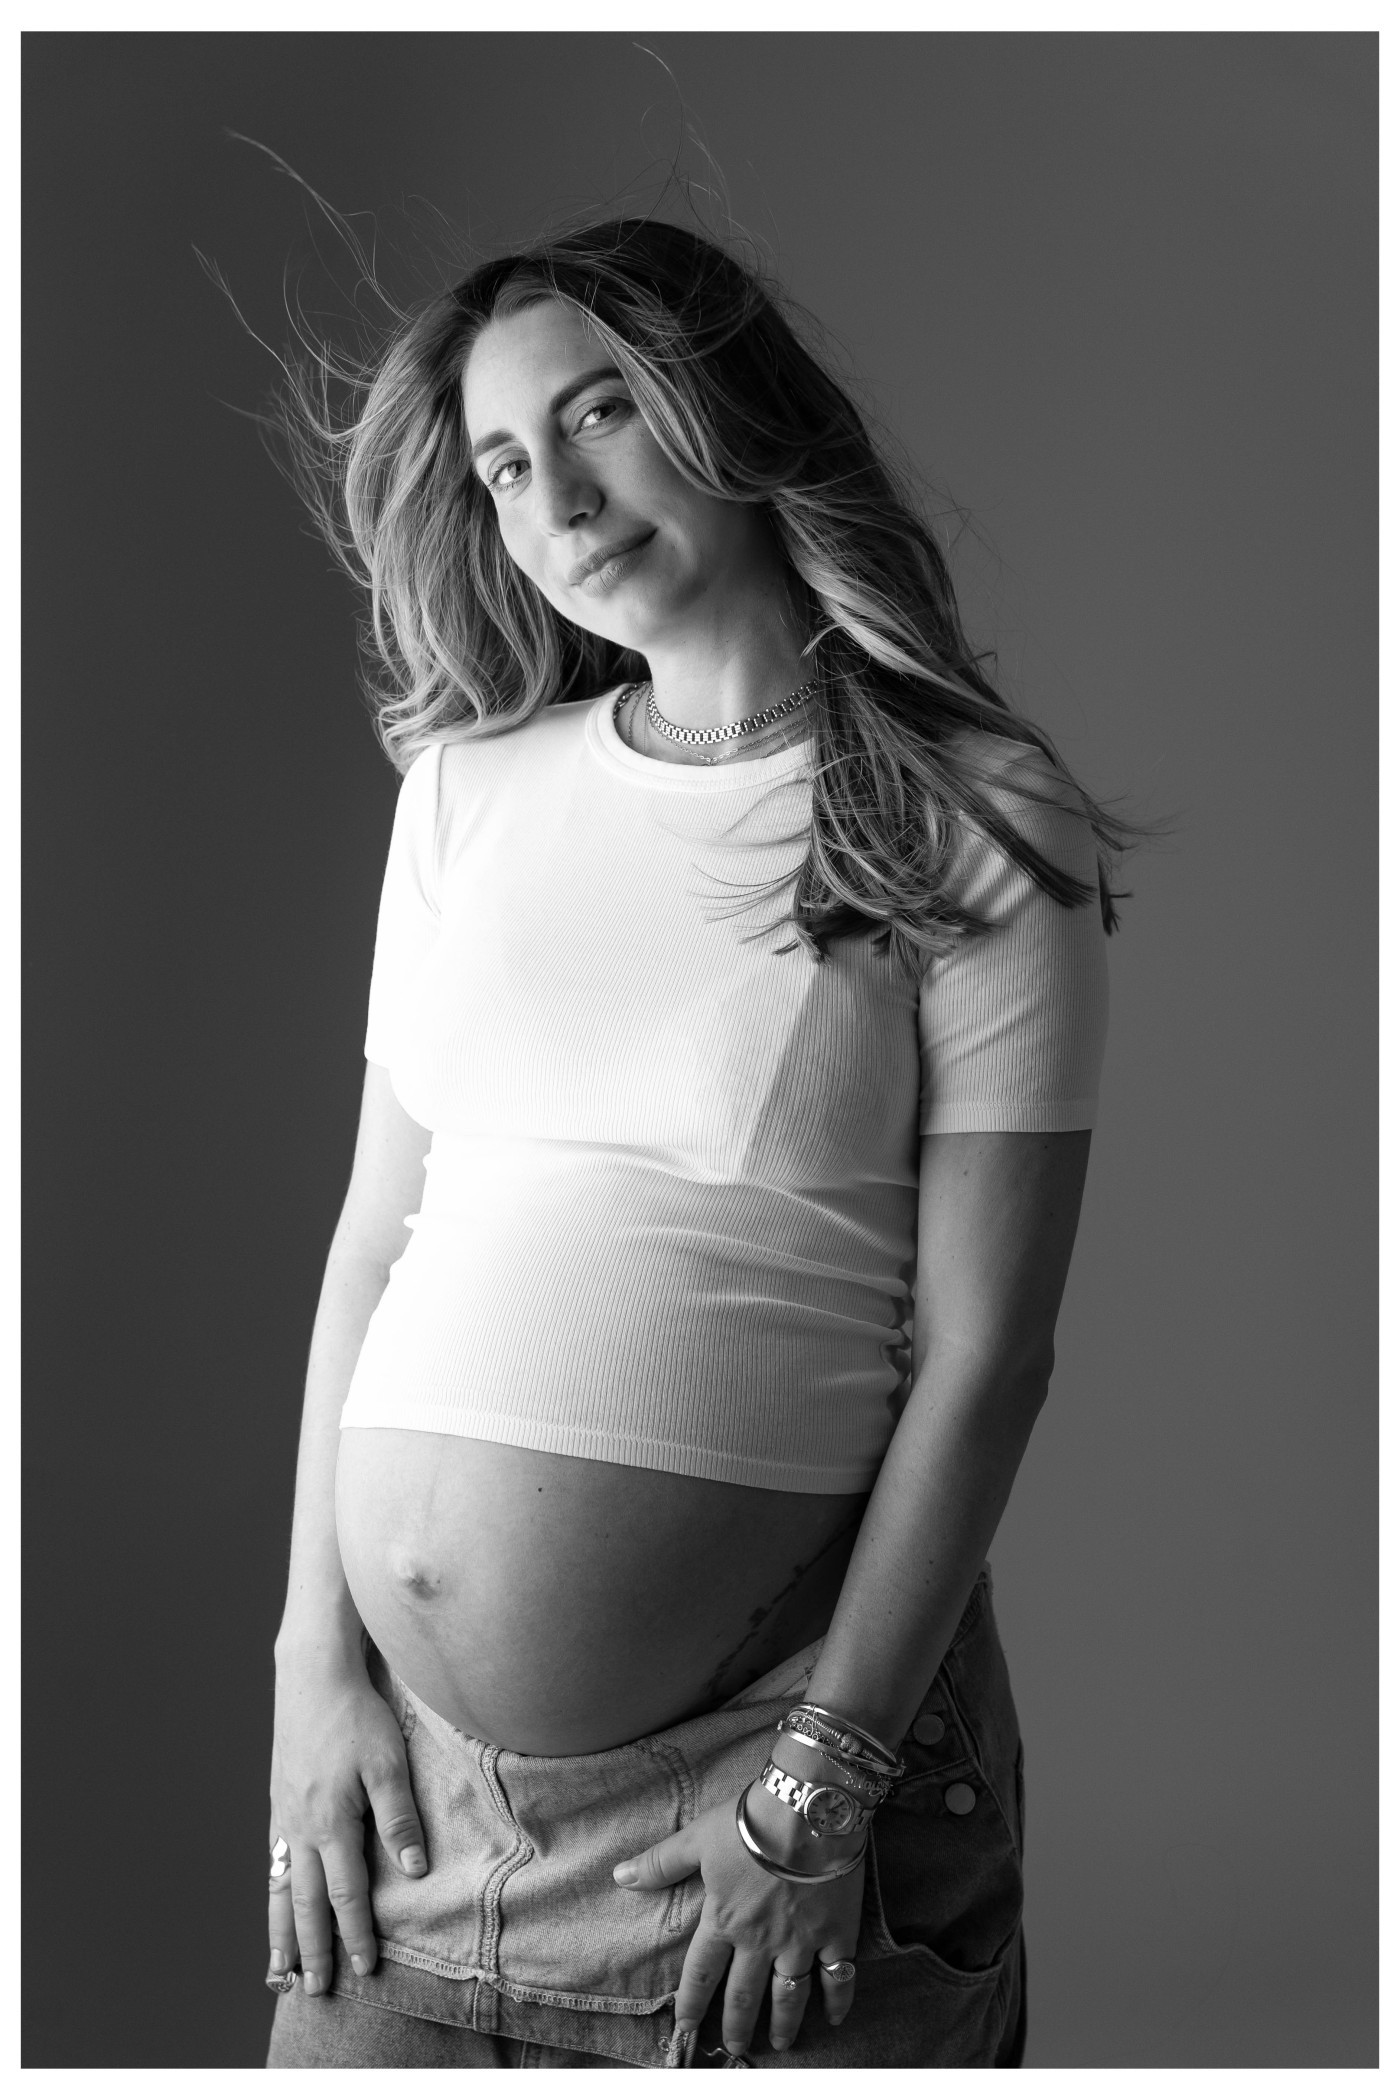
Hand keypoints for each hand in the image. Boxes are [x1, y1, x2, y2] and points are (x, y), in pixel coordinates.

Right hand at [268, 1641, 427, 1995]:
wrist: (312, 1677)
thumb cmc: (356, 1717)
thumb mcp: (389, 1763)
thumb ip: (400, 1820)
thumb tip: (414, 1874)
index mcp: (330, 1824)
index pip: (345, 1896)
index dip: (356, 1935)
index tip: (363, 1971)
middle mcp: (300, 1829)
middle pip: (303, 1904)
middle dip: (312, 1950)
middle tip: (314, 1991)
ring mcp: (283, 1816)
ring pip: (278, 1889)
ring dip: (281, 1933)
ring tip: (279, 1972)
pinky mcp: (277, 1801)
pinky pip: (270, 1862)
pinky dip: (271, 1894)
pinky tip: (274, 1905)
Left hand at [612, 1788, 861, 2059]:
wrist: (806, 1808)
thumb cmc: (749, 1821)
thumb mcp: (697, 1838)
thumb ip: (661, 1864)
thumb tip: (620, 1877)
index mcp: (724, 1921)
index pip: (701, 1974)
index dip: (692, 2004)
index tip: (687, 2028)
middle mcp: (760, 1942)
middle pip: (744, 1995)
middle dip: (737, 2025)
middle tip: (736, 2047)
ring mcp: (800, 1941)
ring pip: (789, 1996)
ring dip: (783, 2023)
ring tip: (781, 2044)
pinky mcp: (836, 1932)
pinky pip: (837, 1976)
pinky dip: (837, 2001)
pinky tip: (834, 2019)